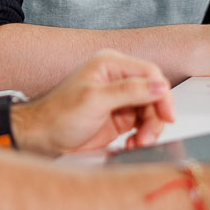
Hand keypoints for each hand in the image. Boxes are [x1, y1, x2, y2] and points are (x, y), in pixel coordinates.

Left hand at [12, 50, 175, 155]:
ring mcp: (120, 98)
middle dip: (155, 117)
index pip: (149, 74)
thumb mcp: (95, 100)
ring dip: (149, 129)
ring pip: (151, 111)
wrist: (43, 137)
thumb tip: (159, 86)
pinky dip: (143, 136)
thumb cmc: (59, 115)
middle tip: (148, 136)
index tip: (167, 115)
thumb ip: (129, 91)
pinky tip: (133, 144)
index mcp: (110, 64)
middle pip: (154, 94)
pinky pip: (143, 124)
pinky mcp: (120, 117)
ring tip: (138, 143)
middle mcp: (117, 78)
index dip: (162, 94)